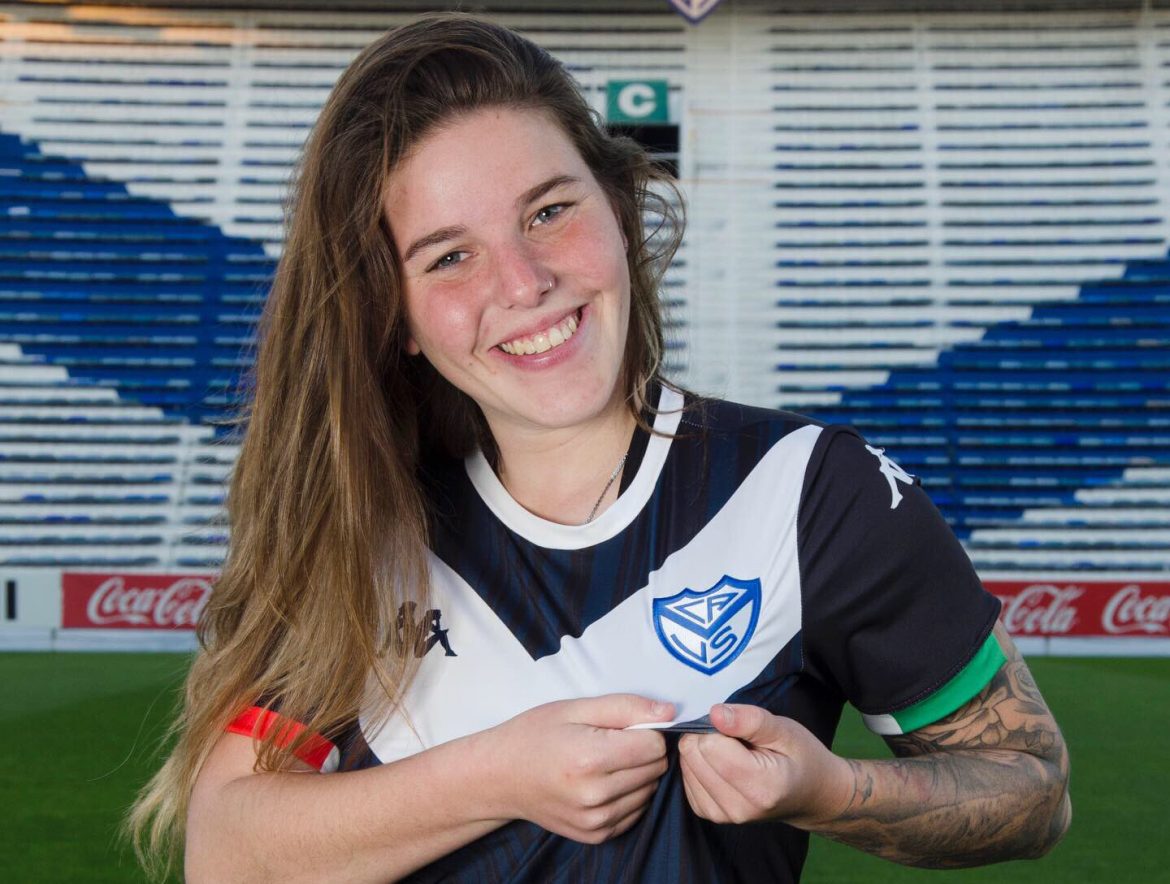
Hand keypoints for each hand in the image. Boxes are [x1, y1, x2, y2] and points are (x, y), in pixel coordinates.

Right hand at [488, 695, 674, 843]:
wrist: (499, 777)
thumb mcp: (575, 709)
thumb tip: (670, 713)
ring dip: (636, 774)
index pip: (654, 745)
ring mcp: (596, 820)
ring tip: (603, 762)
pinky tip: (601, 782)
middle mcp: (596, 796)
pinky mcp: (596, 835)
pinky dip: (627, 795)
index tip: (622, 726)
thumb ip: (626, 707)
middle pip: (655, 768)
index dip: (644, 730)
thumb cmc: (535, 736)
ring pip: (649, 791)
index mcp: (590, 758)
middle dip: (642, 751)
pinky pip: (636, 811)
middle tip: (609, 742)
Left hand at [678, 704, 851, 827]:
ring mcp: (723, 815)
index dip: (719, 725)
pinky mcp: (710, 814)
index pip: (710, 745)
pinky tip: (722, 763)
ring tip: (734, 751)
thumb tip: (715, 713)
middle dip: (708, 736)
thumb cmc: (801, 758)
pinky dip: (699, 765)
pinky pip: (687, 779)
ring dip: (703, 751)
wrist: (811, 795)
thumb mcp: (785, 730)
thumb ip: (751, 720)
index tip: (740, 727)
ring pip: (686, 765)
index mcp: (760, 787)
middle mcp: (738, 808)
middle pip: (694, 755)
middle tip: (737, 739)